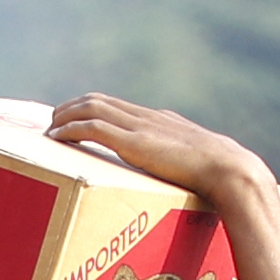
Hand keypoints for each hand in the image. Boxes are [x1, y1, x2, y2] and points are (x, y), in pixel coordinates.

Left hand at [44, 94, 276, 214]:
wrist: (230, 169)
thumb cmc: (218, 174)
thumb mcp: (193, 162)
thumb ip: (179, 164)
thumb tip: (178, 179)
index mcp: (160, 120)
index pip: (119, 106)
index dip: (93, 109)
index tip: (75, 118)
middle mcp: (148, 117)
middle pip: (100, 101)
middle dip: (72, 107)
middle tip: (52, 120)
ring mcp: (141, 127)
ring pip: (92, 108)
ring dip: (65, 116)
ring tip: (49, 130)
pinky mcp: (135, 142)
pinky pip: (92, 128)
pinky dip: (70, 129)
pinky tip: (57, 137)